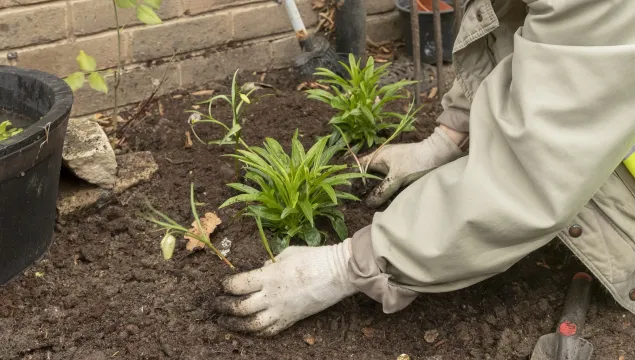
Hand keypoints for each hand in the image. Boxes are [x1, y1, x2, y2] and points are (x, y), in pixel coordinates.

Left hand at [213, 239, 357, 335]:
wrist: (338, 273)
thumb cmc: (314, 257)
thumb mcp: (287, 253)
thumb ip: (269, 264)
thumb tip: (259, 270)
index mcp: (269, 276)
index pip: (238, 285)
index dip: (225, 286)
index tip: (221, 285)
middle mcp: (272, 296)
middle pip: (239, 308)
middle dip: (223, 307)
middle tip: (215, 305)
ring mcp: (282, 310)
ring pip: (251, 325)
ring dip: (235, 325)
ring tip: (225, 322)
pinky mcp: (291, 319)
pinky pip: (269, 331)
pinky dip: (256, 332)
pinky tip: (249, 329)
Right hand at [360, 126, 464, 207]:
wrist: (440, 153)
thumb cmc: (416, 161)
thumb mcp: (397, 177)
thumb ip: (382, 190)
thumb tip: (368, 203)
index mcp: (378, 156)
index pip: (359, 166)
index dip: (352, 177)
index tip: (348, 190)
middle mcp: (383, 160)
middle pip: (367, 174)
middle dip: (363, 186)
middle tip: (358, 200)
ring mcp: (392, 166)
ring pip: (378, 180)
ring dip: (375, 189)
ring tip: (368, 202)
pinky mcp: (401, 172)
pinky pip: (388, 182)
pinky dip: (385, 190)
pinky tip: (383, 199)